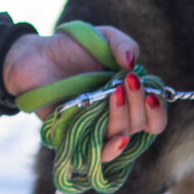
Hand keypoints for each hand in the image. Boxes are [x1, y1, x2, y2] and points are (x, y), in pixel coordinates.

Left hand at [2, 25, 165, 162]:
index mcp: (128, 100)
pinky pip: (95, 155)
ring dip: (123, 116)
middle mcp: (114, 118)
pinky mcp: (73, 137)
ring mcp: (94, 129)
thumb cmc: (73, 48)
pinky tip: (118, 138)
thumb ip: (123, 44)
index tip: (150, 93)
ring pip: (120, 136)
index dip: (157, 111)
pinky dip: (110, 149)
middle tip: (128, 82)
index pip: (153, 119)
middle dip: (139, 105)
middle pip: (139, 126)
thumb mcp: (103, 38)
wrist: (36, 54)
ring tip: (114, 92)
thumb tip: (133, 62)